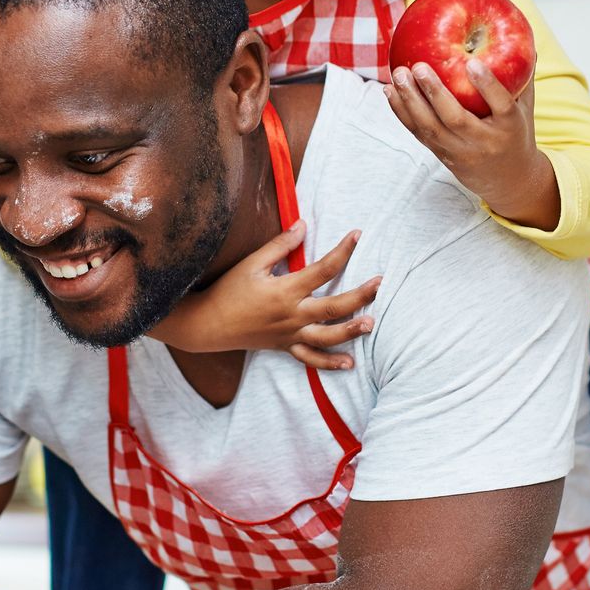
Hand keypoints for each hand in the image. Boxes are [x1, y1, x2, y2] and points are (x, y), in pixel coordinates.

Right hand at [147, 221, 381, 369]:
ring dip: (351, 331)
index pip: (323, 269)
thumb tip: (304, 225)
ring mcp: (290, 335)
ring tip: (371, 324)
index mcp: (285, 291)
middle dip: (360, 296)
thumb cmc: (228, 290)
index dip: (343, 251)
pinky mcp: (285, 347)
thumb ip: (280, 245)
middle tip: (380, 283)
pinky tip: (350, 363)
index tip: (357, 235)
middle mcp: (292, 315)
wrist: (208, 325)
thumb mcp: (252, 264)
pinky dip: (330, 363)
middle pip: (334, 307)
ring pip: (327, 337)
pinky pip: (311, 359)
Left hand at [384, 60, 559, 231]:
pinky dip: (401, 112)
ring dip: (411, 101)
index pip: (501, 105)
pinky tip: (390, 91)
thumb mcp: (525, 108)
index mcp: (510, 127)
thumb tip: (520, 37)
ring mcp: (459, 151)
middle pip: (456, 119)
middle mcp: (483, 142)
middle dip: (435, 92)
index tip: (473, 63)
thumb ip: (521, 77)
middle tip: (419, 66)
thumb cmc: (516, 133)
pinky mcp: (441, 155)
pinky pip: (418, 133)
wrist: (508, 180)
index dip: (488, 85)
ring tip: (399, 74)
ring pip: (430, 128)